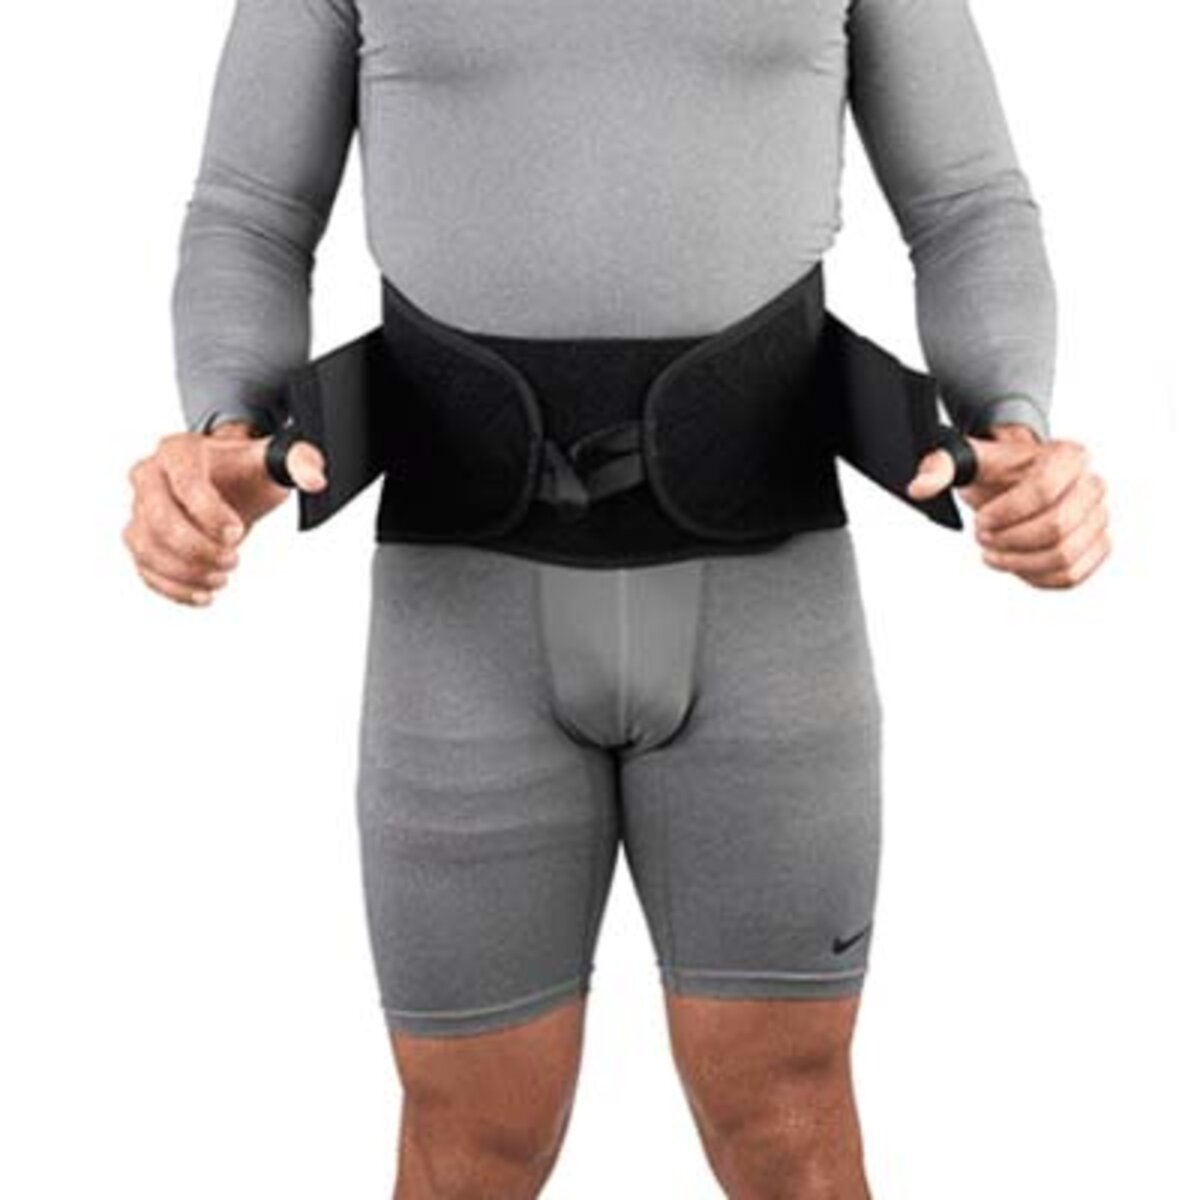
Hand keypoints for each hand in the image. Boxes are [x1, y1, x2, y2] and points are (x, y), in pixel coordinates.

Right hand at [123, 420, 326, 605]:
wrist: (227, 485)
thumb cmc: (245, 473)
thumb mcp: (275, 461)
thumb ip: (301, 462)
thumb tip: (315, 480)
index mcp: (179, 451)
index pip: (185, 482)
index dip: (209, 512)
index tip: (237, 533)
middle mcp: (150, 476)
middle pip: (158, 519)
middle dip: (196, 547)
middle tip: (232, 559)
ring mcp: (140, 509)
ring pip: (146, 547)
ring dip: (184, 571)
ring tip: (221, 577)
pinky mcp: (141, 539)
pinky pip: (144, 568)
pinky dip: (172, 588)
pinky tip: (203, 593)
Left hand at [907, 423, 1110, 588]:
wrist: (1015, 484)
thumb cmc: (995, 472)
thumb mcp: (965, 460)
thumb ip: (939, 467)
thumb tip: (919, 487)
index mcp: (1067, 456)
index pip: (1046, 489)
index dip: (1007, 512)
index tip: (982, 519)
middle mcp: (1091, 485)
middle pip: (1058, 527)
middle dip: (1011, 540)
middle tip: (984, 538)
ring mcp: (1098, 518)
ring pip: (1065, 556)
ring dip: (1020, 562)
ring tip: (995, 552)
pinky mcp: (1095, 548)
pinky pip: (1072, 576)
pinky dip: (1036, 577)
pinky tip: (1014, 563)